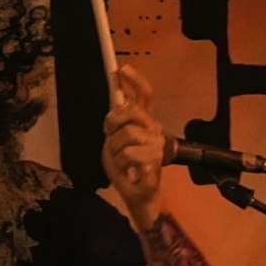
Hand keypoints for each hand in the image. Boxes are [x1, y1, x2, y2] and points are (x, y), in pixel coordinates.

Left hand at [102, 65, 166, 210]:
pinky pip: (130, 154)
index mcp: (146, 123)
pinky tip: (127, 170)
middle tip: (109, 134)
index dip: (134, 81)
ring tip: (119, 159)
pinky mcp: (155, 163)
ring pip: (127, 134)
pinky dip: (122, 163)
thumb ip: (118, 120)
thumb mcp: (116, 140)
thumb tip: (118, 96)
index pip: (144, 96)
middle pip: (131, 112)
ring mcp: (157, 147)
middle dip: (113, 122)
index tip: (120, 68)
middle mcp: (155, 131)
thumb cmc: (128, 169)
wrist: (140, 196)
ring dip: (115, 148)